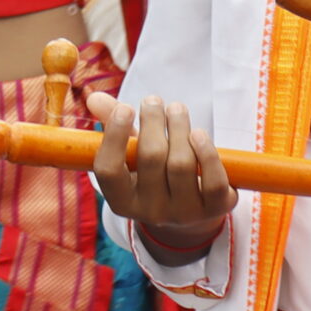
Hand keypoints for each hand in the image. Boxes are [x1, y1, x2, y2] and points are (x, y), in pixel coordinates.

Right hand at [87, 90, 237, 258]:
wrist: (192, 209)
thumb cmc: (156, 173)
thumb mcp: (133, 156)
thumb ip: (113, 127)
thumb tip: (95, 97)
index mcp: (122, 201)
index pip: (108, 169)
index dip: (115, 135)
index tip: (125, 108)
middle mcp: (151, 213)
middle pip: (151, 157)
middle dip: (153, 121)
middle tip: (154, 100)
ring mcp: (184, 213)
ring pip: (181, 163)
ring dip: (180, 127)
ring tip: (177, 109)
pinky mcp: (214, 209)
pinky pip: (212, 179)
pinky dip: (207, 152)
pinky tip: (199, 134)